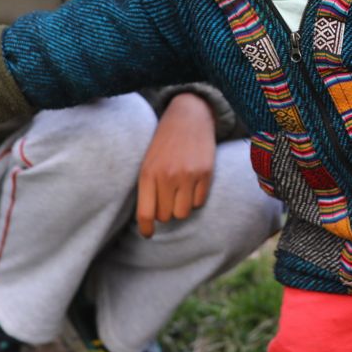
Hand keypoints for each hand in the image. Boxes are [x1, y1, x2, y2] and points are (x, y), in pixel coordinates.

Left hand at [136, 92, 215, 236]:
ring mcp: (188, 175)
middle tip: (168, 198)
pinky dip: (195, 198)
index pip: (146, 213)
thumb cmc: (164, 143)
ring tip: (180, 190)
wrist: (188, 116)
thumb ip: (148, 188)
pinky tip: (193, 183)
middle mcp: (167, 176)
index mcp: (148, 174)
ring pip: (183, 212)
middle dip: (166, 211)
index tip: (148, 234)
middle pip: (166, 216)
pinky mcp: (206, 174)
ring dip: (181, 206)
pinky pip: (199, 202)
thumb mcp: (148, 162)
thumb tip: (149, 220)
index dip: (146, 229)